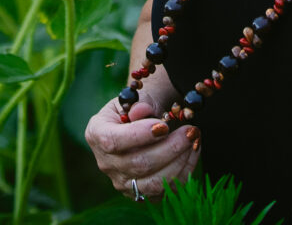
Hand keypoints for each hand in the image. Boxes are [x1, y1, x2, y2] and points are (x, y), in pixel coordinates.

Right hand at [84, 92, 200, 199]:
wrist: (141, 119)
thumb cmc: (138, 105)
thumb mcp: (137, 96)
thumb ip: (142, 103)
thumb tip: (141, 111)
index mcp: (97, 133)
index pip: (113, 141)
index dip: (139, 135)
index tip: (163, 125)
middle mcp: (106, 163)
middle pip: (138, 164)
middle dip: (170, 148)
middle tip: (191, 131)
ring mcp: (122, 183)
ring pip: (153, 183)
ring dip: (179, 162)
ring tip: (194, 140)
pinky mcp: (140, 194)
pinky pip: (165, 192)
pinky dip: (184, 173)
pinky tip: (193, 152)